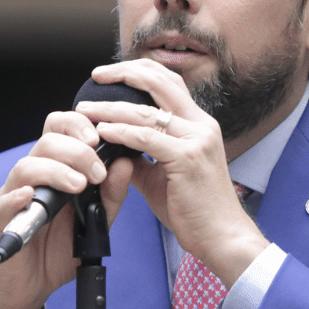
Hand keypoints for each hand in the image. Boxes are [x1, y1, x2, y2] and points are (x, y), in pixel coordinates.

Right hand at [0, 110, 133, 308]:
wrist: (33, 287)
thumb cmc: (61, 248)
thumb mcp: (96, 220)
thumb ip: (111, 194)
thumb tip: (126, 162)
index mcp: (55, 168)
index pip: (61, 129)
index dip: (79, 125)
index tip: (101, 138)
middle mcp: (33, 176)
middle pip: (47, 141)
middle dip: (76, 150)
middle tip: (97, 172)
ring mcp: (15, 196)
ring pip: (27, 166)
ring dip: (56, 171)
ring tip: (79, 186)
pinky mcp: (2, 221)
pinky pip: (6, 202)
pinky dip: (20, 195)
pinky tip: (32, 196)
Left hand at [75, 59, 269, 286]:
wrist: (222, 237)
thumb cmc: (194, 210)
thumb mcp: (162, 176)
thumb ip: (139, 156)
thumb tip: (112, 146)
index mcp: (199, 125)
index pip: (169, 83)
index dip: (139, 72)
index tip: (110, 74)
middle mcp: (201, 125)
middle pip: (162, 81)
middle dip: (125, 73)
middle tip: (97, 75)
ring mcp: (197, 140)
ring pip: (148, 111)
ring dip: (111, 107)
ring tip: (85, 109)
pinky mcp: (188, 158)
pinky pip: (147, 138)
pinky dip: (121, 132)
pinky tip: (102, 131)